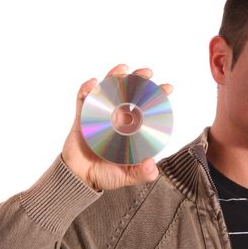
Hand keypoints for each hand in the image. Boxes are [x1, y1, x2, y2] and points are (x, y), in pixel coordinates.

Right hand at [61, 64, 173, 190]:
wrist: (79, 178)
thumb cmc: (105, 174)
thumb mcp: (127, 176)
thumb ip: (141, 173)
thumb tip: (152, 165)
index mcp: (130, 128)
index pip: (145, 107)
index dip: (156, 95)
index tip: (168, 88)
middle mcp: (117, 118)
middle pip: (128, 92)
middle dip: (139, 79)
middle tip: (148, 73)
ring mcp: (99, 115)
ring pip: (107, 90)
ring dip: (114, 76)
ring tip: (123, 70)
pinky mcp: (82, 116)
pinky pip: (83, 99)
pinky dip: (87, 89)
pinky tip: (92, 83)